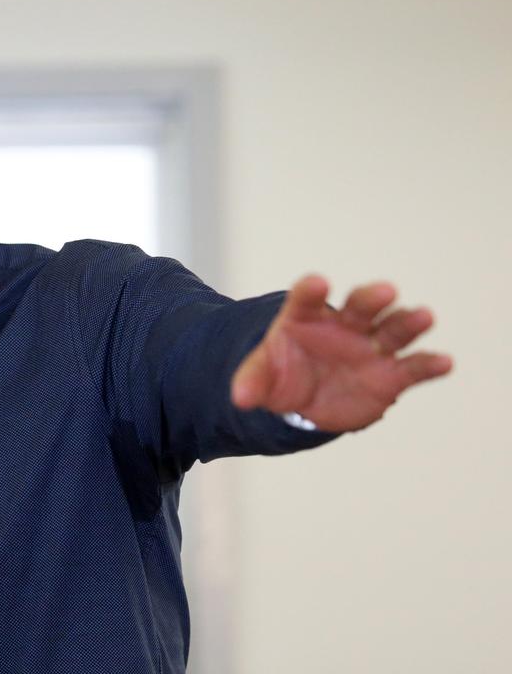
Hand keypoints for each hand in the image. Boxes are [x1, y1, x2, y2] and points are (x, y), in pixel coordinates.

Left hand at [231, 274, 452, 432]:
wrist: (305, 401)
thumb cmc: (282, 375)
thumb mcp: (260, 378)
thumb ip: (252, 382)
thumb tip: (240, 397)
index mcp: (305, 318)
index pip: (306, 300)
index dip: (311, 291)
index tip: (317, 283)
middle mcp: (343, 326)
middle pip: (359, 306)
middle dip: (371, 298)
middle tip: (384, 291)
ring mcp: (370, 347)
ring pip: (393, 329)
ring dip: (409, 322)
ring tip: (424, 315)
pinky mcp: (391, 374)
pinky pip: (413, 367)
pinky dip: (429, 364)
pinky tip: (444, 362)